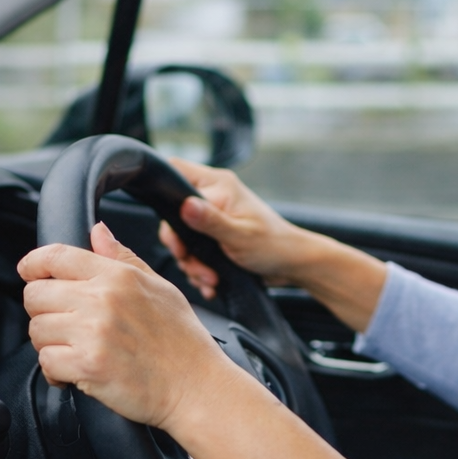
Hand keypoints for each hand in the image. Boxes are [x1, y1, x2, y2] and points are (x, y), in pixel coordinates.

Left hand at [19, 223, 243, 427]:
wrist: (197, 388)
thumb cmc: (183, 342)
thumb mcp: (160, 287)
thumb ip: (123, 258)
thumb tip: (97, 232)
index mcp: (119, 277)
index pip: (56, 256)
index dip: (33, 264)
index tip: (29, 272)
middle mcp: (102, 300)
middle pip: (35, 295)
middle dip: (43, 311)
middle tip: (64, 325)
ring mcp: (93, 333)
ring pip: (37, 330)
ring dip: (50, 344)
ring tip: (75, 351)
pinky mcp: (87, 366)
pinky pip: (46, 362)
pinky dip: (56, 371)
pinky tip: (76, 372)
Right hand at [159, 158, 323, 298]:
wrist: (293, 265)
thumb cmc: (274, 246)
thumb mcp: (240, 236)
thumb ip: (211, 221)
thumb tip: (184, 206)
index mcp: (219, 185)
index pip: (175, 175)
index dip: (165, 200)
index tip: (173, 233)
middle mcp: (213, 196)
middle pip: (173, 215)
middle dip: (182, 247)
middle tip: (194, 265)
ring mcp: (213, 217)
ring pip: (183, 238)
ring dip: (192, 264)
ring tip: (210, 279)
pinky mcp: (214, 236)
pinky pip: (194, 251)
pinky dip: (199, 270)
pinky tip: (211, 283)